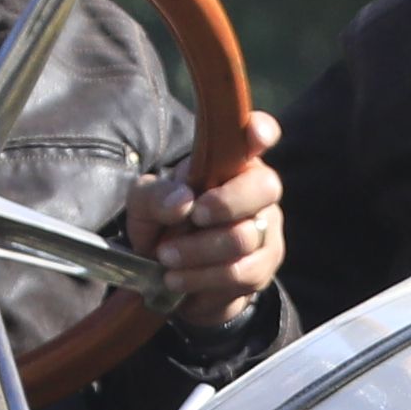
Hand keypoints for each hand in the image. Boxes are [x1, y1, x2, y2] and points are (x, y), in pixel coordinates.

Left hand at [128, 114, 282, 324]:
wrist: (167, 275)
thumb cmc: (163, 224)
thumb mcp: (144, 204)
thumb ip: (155, 195)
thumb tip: (183, 201)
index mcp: (232, 162)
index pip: (259, 135)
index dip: (260, 131)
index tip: (253, 133)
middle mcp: (258, 192)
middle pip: (265, 189)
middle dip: (225, 203)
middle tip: (193, 216)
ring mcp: (267, 231)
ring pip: (246, 237)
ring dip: (199, 250)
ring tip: (167, 257)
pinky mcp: (262, 269)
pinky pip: (242, 273)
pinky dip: (203, 277)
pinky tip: (178, 278)